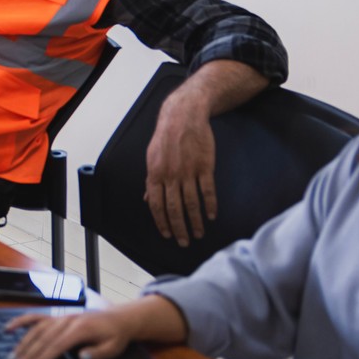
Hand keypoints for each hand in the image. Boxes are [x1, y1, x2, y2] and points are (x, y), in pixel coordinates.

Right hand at [6, 306, 135, 358]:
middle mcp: (66, 321)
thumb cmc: (115, 337)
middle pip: (42, 339)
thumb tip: (81, 358)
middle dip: (26, 355)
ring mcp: (59, 317)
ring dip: (22, 344)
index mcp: (80, 330)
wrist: (118, 318)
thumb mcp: (113, 348)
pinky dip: (21, 321)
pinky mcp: (56, 317)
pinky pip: (36, 317)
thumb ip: (98, 354)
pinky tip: (8, 328)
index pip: (56, 346)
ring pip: (36, 330)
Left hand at [145, 95, 218, 243]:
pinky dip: (209, 205)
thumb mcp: (152, 158)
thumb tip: (147, 199)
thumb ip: (151, 181)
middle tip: (184, 241)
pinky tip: (211, 216)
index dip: (161, 221)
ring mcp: (188, 171)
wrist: (183, 117)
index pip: (156, 205)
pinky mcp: (204, 166)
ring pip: (191, 202)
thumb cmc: (165, 138)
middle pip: (174, 208)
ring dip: (195, 221)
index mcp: (155, 174)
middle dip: (179, 227)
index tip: (168, 235)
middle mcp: (170, 175)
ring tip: (199, 233)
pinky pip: (207, 190)